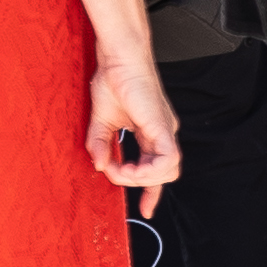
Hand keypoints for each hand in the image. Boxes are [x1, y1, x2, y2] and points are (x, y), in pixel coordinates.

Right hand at [88, 57, 181, 212]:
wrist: (117, 56)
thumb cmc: (112, 79)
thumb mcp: (101, 121)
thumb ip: (100, 144)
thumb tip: (98, 165)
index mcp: (153, 130)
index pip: (159, 169)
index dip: (152, 192)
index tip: (144, 210)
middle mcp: (163, 132)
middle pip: (163, 174)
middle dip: (138, 184)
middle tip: (114, 172)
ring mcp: (166, 129)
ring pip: (167, 171)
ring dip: (139, 178)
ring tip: (118, 168)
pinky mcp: (162, 126)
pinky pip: (167, 160)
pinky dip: (148, 171)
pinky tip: (130, 167)